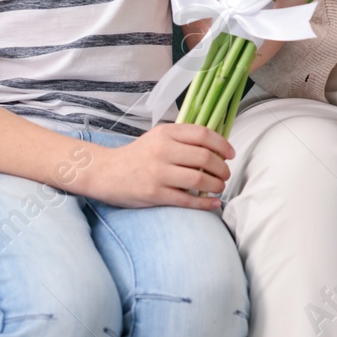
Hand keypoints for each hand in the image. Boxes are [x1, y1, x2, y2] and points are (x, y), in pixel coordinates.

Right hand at [78, 123, 234, 210]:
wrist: (106, 172)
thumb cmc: (137, 156)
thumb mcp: (157, 137)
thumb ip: (182, 138)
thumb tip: (215, 147)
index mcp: (166, 133)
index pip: (203, 135)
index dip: (222, 144)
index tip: (230, 154)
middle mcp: (163, 151)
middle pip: (204, 157)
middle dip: (222, 168)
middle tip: (225, 174)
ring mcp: (159, 173)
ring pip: (199, 179)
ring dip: (216, 185)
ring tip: (219, 187)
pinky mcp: (155, 194)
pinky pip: (187, 199)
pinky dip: (204, 203)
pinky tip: (213, 204)